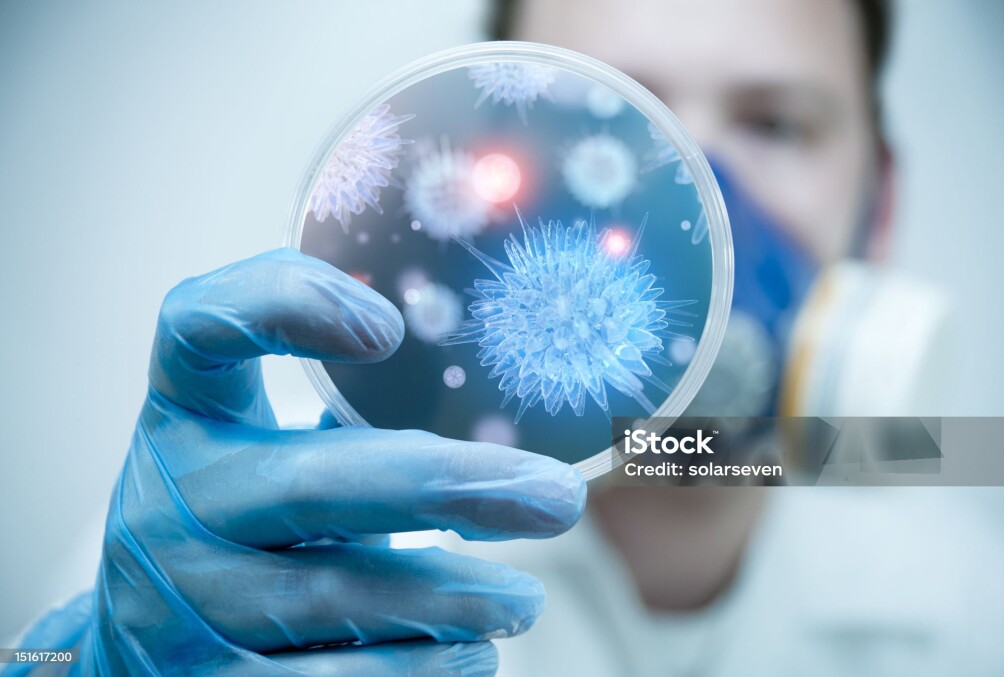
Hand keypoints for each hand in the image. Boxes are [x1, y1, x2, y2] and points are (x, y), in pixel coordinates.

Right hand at [16, 248, 585, 675]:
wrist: (145, 642)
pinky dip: (413, 670)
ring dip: (450, 598)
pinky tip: (472, 656)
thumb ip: (344, 435)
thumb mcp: (262, 457)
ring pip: (331, 594)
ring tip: (524, 600)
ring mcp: (181, 599)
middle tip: (555, 495)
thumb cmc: (237, 525)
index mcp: (188, 418)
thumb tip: (505, 440)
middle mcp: (173, 501)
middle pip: (311, 482)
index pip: (199, 328)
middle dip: (446, 487)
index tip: (390, 327)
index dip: (283, 305)